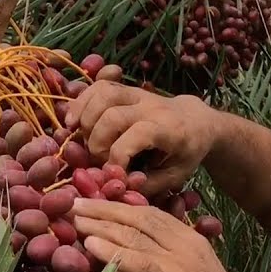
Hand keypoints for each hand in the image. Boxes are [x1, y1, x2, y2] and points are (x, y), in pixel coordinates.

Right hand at [63, 82, 221, 196]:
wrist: (196, 120)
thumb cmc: (186, 152)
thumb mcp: (176, 175)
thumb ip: (148, 184)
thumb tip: (119, 185)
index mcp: (169, 129)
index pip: (135, 136)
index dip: (117, 158)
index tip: (114, 174)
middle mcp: (152, 107)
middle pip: (112, 116)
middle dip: (97, 142)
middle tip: (98, 159)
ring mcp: (137, 94)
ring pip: (103, 94)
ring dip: (85, 118)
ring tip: (80, 139)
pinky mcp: (125, 89)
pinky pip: (98, 86)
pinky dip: (82, 101)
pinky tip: (73, 121)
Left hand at [70, 198, 258, 271]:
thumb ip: (166, 268)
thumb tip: (132, 261)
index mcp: (194, 241)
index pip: (151, 215)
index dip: (120, 207)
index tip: (94, 203)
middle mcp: (188, 244)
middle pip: (139, 218)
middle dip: (104, 208)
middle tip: (74, 203)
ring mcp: (181, 261)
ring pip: (134, 235)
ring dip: (100, 225)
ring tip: (73, 219)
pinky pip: (136, 261)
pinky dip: (111, 251)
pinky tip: (89, 245)